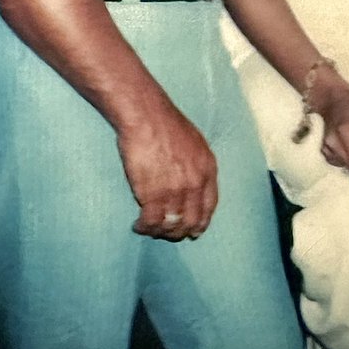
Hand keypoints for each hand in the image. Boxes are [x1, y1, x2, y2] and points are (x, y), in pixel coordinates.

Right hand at [117, 101, 217, 241]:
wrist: (147, 116)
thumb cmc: (167, 124)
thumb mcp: (195, 143)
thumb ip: (197, 165)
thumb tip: (194, 183)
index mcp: (208, 168)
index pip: (209, 207)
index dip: (201, 222)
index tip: (193, 231)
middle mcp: (195, 182)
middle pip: (191, 221)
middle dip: (179, 232)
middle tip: (167, 233)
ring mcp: (175, 190)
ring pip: (171, 225)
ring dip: (160, 232)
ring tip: (149, 228)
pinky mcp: (153, 194)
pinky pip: (152, 222)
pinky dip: (144, 228)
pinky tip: (138, 225)